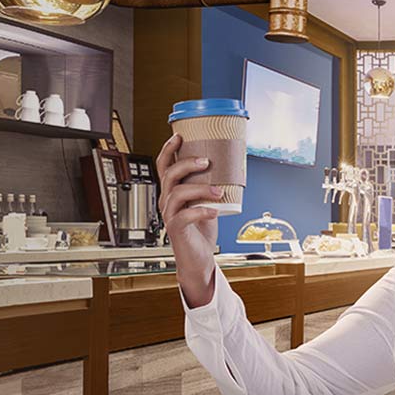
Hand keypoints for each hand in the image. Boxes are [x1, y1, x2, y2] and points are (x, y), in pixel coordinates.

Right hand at [156, 133, 222, 306]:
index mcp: (172, 191)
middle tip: (207, 161)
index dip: (168, 150)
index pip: (164, 166)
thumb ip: (211, 185)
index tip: (180, 136)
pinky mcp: (176, 229)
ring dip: (200, 188)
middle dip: (187, 164)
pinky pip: (184, 216)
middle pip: (169, 174)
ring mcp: (169, 215)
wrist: (199, 258)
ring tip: (219, 191)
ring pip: (177, 193)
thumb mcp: (208, 201)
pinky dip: (201, 210)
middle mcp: (167, 201)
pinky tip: (215, 210)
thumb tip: (231, 166)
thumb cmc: (202, 229)